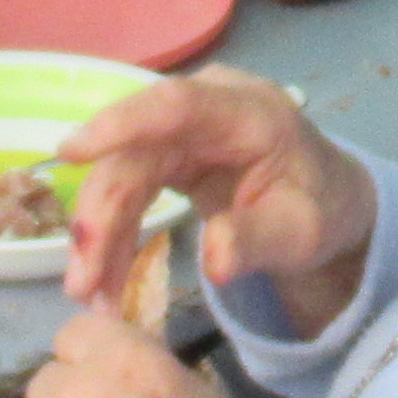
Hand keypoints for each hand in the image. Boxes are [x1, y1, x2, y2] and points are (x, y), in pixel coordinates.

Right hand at [56, 65, 380, 331]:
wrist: (327, 203)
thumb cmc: (318, 210)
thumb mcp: (300, 235)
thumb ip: (256, 242)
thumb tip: (215, 263)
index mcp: (249, 112)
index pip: (176, 105)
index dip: (122, 124)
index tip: (70, 152)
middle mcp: (208, 106)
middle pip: (136, 151)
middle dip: (101, 215)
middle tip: (82, 282)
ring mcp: (184, 126)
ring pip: (121, 171)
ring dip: (99, 233)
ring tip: (88, 292)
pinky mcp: (168, 149)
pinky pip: (127, 185)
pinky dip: (112, 232)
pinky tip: (101, 275)